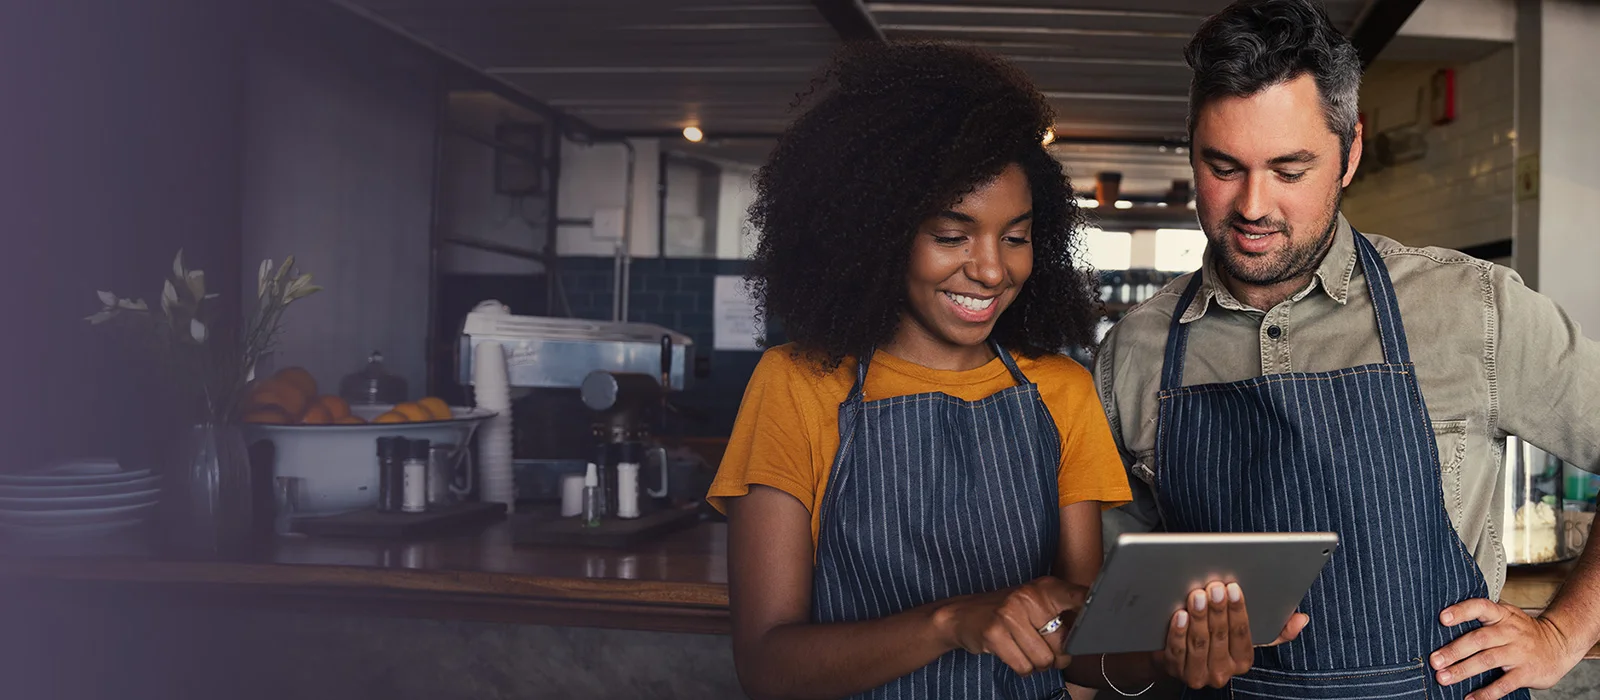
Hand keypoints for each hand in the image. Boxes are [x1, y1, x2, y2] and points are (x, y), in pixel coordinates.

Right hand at [937, 577, 1087, 676]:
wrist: (962, 614)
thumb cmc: (1007, 613)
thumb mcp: (1035, 603)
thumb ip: (1063, 612)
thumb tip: (1092, 632)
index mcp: (1044, 588)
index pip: (1078, 596)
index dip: (1093, 608)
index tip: (1106, 615)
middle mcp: (1028, 597)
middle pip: (1063, 645)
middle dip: (1056, 655)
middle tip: (1042, 646)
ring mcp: (1009, 614)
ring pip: (1043, 660)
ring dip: (1036, 663)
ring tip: (1024, 648)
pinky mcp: (995, 634)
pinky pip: (1024, 666)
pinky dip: (1021, 667)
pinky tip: (1011, 652)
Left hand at [1155, 581, 1308, 688]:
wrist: (1179, 660)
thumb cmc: (1218, 642)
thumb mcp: (1246, 637)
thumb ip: (1276, 630)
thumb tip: (1301, 619)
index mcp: (1243, 661)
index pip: (1243, 634)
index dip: (1237, 611)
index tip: (1233, 588)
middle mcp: (1222, 672)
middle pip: (1220, 637)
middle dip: (1218, 610)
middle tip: (1215, 587)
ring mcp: (1198, 674)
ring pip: (1199, 644)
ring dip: (1199, 618)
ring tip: (1197, 595)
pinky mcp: (1175, 670)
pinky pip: (1177, 651)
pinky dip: (1178, 632)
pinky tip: (1179, 614)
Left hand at [1430, 599, 1585, 699]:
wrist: (1560, 644)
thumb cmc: (1522, 631)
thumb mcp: (1506, 616)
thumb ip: (1482, 616)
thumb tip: (1442, 621)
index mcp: (1502, 614)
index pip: (1480, 607)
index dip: (1461, 611)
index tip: (1442, 618)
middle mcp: (1510, 631)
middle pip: (1479, 639)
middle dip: (1454, 650)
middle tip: (1434, 661)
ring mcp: (1519, 652)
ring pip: (1488, 660)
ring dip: (1463, 670)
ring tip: (1443, 678)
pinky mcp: (1527, 672)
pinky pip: (1504, 684)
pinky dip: (1487, 693)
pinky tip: (1471, 698)